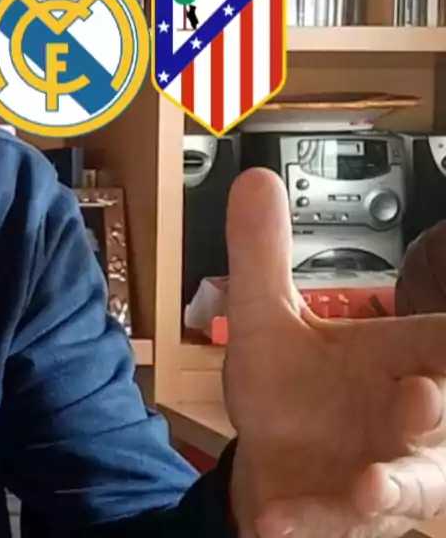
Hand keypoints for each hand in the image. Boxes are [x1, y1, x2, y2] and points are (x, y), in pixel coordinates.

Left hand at [223, 167, 445, 537]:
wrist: (265, 460)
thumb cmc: (293, 390)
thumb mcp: (266, 317)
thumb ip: (264, 253)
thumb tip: (254, 177)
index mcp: (405, 363)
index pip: (445, 343)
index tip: (439, 359)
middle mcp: (408, 423)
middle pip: (437, 417)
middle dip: (431, 410)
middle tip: (420, 396)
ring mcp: (382, 474)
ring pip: (406, 487)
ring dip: (392, 487)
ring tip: (370, 487)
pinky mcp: (339, 515)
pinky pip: (329, 523)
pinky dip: (307, 524)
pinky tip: (274, 522)